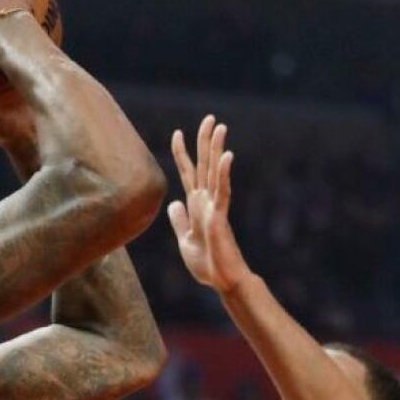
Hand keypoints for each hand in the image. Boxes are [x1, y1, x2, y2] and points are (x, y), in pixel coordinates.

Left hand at [167, 115, 250, 293]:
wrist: (223, 281)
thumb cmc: (207, 263)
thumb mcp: (185, 240)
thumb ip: (180, 221)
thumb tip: (173, 203)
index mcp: (196, 205)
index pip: (188, 173)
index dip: (182, 153)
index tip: (177, 133)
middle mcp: (206, 201)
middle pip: (205, 165)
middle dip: (205, 142)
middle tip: (209, 118)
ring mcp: (214, 207)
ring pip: (215, 172)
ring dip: (217, 149)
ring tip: (220, 127)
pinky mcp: (220, 217)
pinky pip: (222, 191)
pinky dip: (223, 173)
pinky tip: (226, 156)